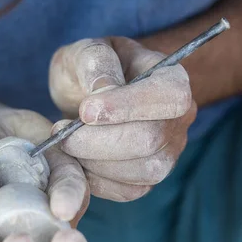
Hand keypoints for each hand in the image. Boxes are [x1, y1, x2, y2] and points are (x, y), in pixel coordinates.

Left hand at [49, 37, 196, 200]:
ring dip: (95, 161)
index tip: (85, 110)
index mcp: (173, 79)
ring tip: (65, 143)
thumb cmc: (91, 69)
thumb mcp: (86, 51)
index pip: (170, 97)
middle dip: (99, 140)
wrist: (86, 97)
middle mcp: (179, 119)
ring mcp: (168, 152)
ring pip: (143, 171)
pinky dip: (96, 180)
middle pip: (151, 139)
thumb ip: (95, 62)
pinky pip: (129, 190)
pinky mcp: (149, 179)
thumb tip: (103, 92)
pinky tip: (76, 160)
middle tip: (61, 130)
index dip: (129, 107)